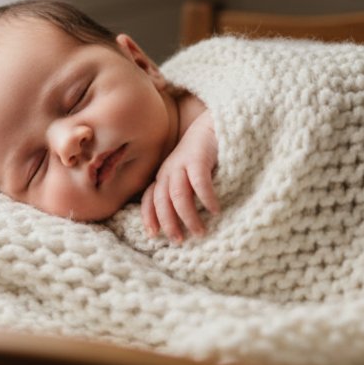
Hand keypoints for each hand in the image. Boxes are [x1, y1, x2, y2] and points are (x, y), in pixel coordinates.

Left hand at [142, 111, 218, 241]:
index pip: (149, 199)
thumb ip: (183, 193)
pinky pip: (199, 183)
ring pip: (178, 196)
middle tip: (179, 241)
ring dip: (188, 217)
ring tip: (200, 232)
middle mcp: (168, 170)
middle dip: (168, 223)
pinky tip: (214, 210)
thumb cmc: (203, 155)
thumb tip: (184, 222)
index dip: (149, 217)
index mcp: (164, 176)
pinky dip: (205, 199)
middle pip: (161, 201)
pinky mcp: (198, 158)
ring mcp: (182, 163)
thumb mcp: (187, 175)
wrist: (214, 124)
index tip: (153, 235)